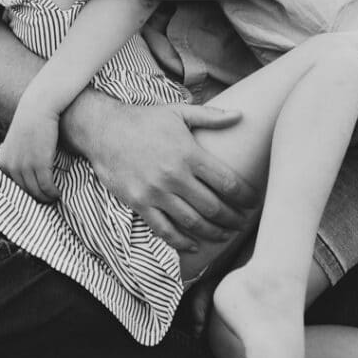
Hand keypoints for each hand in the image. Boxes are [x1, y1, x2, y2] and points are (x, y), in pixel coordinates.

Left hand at [0, 93, 61, 202]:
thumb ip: (19, 157)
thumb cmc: (31, 122)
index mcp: (4, 162)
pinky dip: (52, 193)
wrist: (39, 106)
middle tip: (47, 201)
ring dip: (46, 198)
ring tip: (54, 197)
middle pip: (25, 192)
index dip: (26, 193)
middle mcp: (11, 166)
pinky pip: (46, 186)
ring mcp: (25, 166)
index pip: (14, 187)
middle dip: (37, 198)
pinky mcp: (40, 164)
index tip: (36, 196)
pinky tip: (58, 193)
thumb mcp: (18, 142)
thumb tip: (28, 171)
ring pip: (36, 192)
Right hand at [84, 102, 259, 250]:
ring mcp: (156, 192)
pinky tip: (194, 245)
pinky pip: (164, 230)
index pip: (227, 182)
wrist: (104, 129)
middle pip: (214, 207)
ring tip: (225, 235)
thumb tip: (241, 115)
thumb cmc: (145, 120)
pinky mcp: (139, 203)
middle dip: (233, 218)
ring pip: (193, 222)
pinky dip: (181, 242)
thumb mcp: (178, 112)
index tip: (253, 203)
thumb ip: (211, 117)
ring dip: (213, 233)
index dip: (244, 196)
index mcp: (189, 153)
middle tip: (243, 223)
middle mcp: (175, 175)